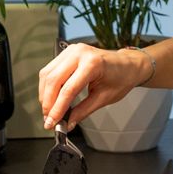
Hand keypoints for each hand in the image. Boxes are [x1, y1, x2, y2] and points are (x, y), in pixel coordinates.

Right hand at [38, 42, 153, 129]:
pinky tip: (51, 98)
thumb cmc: (121, 78)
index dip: (57, 109)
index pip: (68, 90)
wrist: (128, 64)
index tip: (52, 123)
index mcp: (92, 63)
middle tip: (49, 119)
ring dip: (44, 95)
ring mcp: (72, 50)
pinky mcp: (67, 52)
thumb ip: (83, 111)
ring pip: (47, 74)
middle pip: (53, 81)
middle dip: (48, 103)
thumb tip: (67, 123)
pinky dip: (48, 85)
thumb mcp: (104, 98)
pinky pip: (50, 69)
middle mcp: (79, 53)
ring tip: (49, 111)